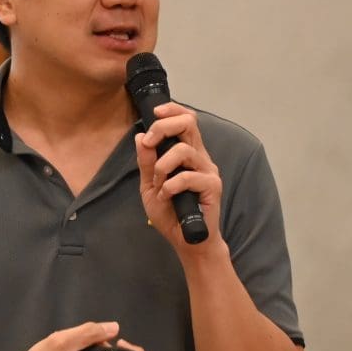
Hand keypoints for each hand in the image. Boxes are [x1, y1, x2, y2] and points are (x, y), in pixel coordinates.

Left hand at [135, 102, 222, 252]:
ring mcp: (208, 170)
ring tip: (158, 185)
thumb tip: (139, 137)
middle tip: (149, 143)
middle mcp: (200, 157)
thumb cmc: (170, 213)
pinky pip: (187, 176)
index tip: (155, 113)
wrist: (186, 240)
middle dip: (163, 128)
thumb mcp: (150, 186)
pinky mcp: (212, 186)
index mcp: (188, 153)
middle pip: (188, 123)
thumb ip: (146, 163)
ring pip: (183, 150)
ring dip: (162, 167)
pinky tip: (166, 198)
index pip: (186, 120)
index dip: (172, 110)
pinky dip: (170, 186)